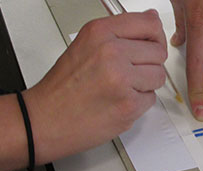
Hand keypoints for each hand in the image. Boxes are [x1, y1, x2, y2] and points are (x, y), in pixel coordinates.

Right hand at [24, 10, 166, 162]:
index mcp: (100, 32)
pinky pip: (151, 99)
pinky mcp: (128, 105)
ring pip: (158, 75)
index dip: (154, 36)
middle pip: (158, 51)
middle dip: (148, 63)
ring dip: (145, 84)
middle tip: (128, 72)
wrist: (44, 120)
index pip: (149, 24)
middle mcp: (111, 52)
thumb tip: (150, 19)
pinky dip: (138, 103)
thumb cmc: (62, 87)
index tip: (150, 43)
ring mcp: (121, 79)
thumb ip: (120, 32)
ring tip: (121, 88)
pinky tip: (117, 102)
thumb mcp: (86, 44)